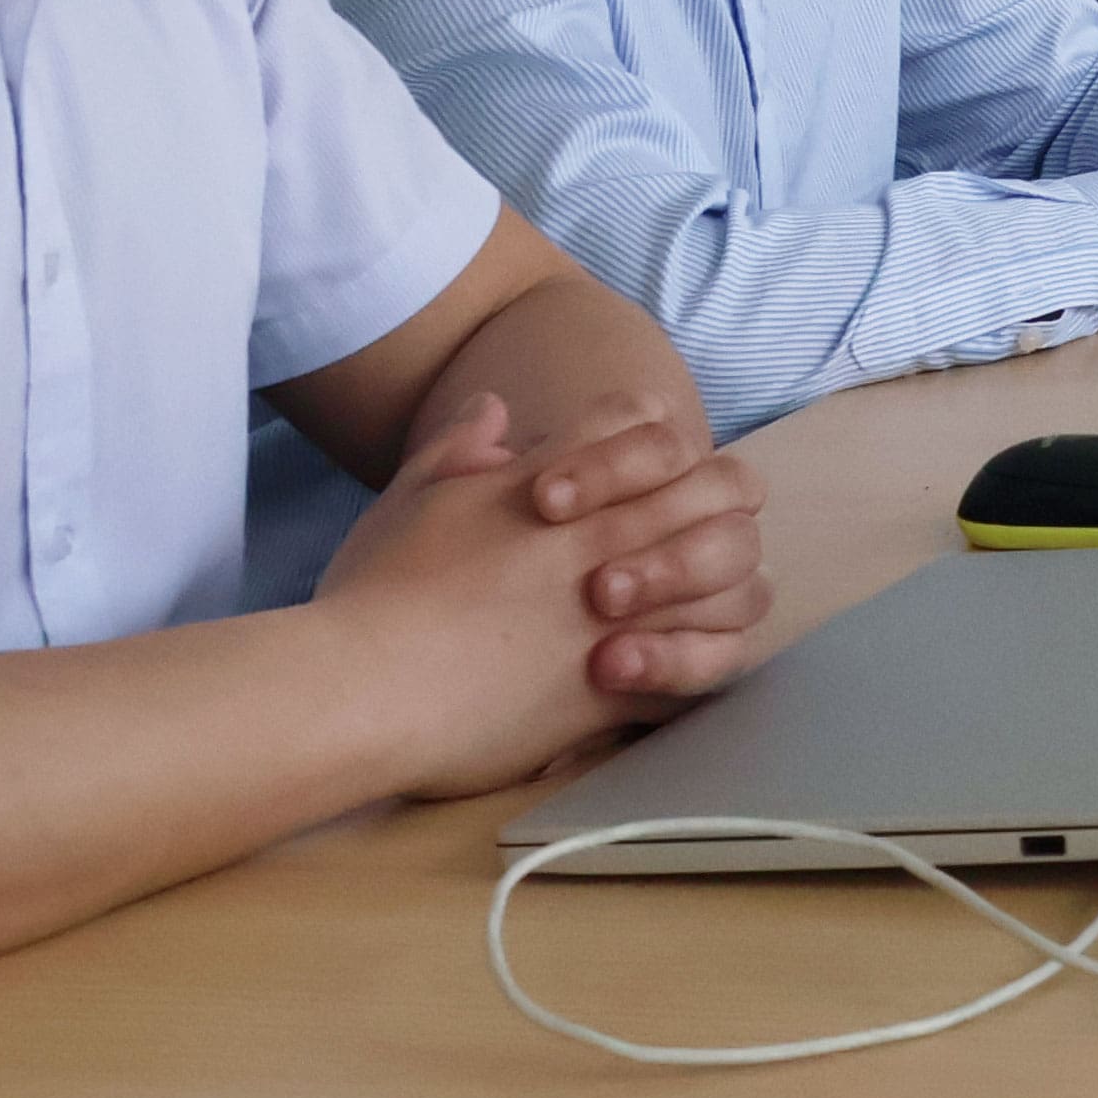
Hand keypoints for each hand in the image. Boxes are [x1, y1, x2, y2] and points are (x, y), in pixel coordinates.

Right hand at [319, 393, 766, 793]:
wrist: (359, 689)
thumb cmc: (372, 595)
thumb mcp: (409, 499)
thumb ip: (459, 449)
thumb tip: (495, 408)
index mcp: (558, 482)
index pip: (645, 419)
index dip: (653, 437)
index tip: (642, 468)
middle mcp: (605, 535)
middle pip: (721, 483)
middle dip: (718, 497)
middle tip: (692, 527)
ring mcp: (623, 612)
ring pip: (738, 576)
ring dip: (725, 581)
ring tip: (690, 601)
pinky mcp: (618, 686)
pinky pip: (704, 669)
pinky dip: (700, 664)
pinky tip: (671, 667)